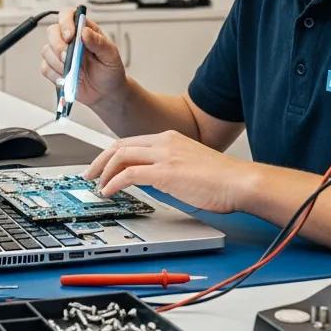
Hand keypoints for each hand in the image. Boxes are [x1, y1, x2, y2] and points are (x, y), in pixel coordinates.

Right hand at [40, 7, 126, 106]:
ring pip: (46, 51)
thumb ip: (99, 43)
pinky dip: (55, 75)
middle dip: (58, 45)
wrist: (106, 93)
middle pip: (52, 31)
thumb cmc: (110, 71)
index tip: (70, 37)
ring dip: (58, 63)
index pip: (68, 15)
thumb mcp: (111, 56)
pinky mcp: (54, 69)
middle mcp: (70, 40)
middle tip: (68, 58)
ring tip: (74, 72)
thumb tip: (84, 31)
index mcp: (84, 30)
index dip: (65, 22)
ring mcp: (60, 54)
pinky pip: (45, 68)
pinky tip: (68, 79)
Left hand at [84, 130, 258, 213]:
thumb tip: (153, 180)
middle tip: (90, 174)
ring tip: (97, 186)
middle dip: (100, 160)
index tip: (103, 166)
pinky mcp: (165, 171)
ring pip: (120, 156)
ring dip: (103, 172)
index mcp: (170, 138)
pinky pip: (128, 174)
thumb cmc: (223, 179)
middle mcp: (164, 142)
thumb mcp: (190, 166)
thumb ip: (170, 168)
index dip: (112, 154)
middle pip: (120, 145)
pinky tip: (109, 192)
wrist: (240, 181)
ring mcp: (164, 155)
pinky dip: (113, 183)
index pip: (132, 142)